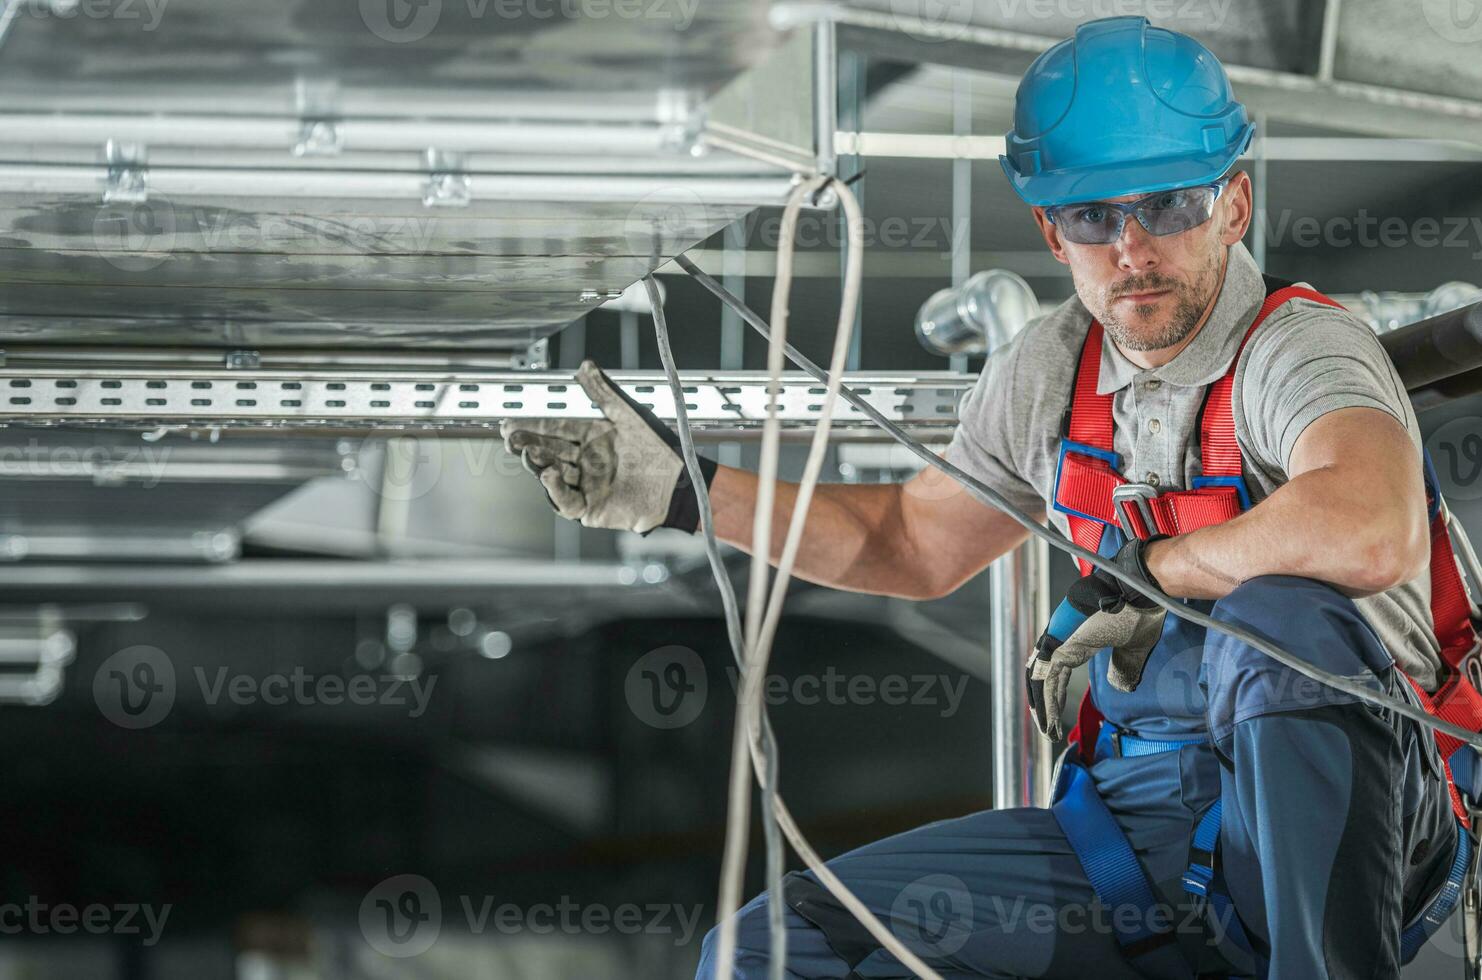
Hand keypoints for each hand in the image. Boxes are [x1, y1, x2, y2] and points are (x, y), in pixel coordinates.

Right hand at [500, 360, 716, 533]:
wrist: (677, 483)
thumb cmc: (659, 449)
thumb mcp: (628, 415)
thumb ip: (603, 393)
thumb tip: (584, 366)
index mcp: (592, 439)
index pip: (556, 430)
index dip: (533, 426)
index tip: (511, 422)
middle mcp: (585, 462)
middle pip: (549, 452)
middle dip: (527, 444)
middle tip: (510, 437)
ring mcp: (586, 485)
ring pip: (552, 474)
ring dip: (537, 464)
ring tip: (527, 453)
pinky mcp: (590, 507)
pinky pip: (566, 500)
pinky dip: (555, 489)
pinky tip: (548, 475)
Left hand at [1025, 537, 1166, 740]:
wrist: (1136, 585)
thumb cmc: (1138, 609)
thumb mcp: (1134, 648)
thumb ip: (1125, 667)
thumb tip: (1122, 686)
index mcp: (1076, 640)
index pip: (1058, 672)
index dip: (1055, 694)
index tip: (1056, 714)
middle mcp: (1060, 638)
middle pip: (1043, 677)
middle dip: (1044, 705)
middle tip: (1047, 729)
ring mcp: (1056, 636)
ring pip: (1040, 678)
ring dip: (1042, 706)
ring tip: (1046, 729)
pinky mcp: (1058, 639)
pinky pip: (1045, 674)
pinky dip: (1045, 697)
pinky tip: (1046, 715)